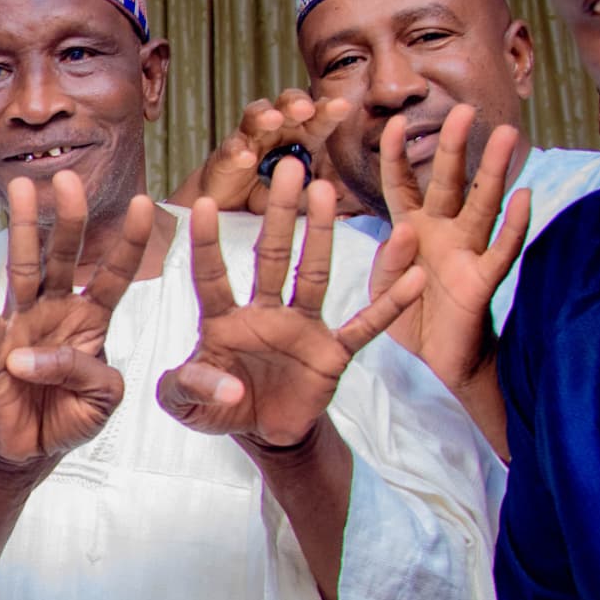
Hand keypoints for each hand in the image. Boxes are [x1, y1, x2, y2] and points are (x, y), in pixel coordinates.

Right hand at [0, 170, 152, 473]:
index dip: (129, 242)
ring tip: (22, 191)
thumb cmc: (70, 415)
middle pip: (65, 258)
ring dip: (23, 230)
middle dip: (69, 219)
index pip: (114, 275)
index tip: (145, 203)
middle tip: (69, 178)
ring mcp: (23, 327)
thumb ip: (89, 372)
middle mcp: (55, 312)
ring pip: (24, 271)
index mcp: (90, 320)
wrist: (34, 450)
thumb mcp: (104, 397)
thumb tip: (38, 357)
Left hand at [156, 160, 421, 447]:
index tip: (204, 203)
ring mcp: (302, 328)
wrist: (265, 433)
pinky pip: (365, 325)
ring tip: (325, 192)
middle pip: (272, 256)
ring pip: (313, 274)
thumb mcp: (186, 406)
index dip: (207, 244)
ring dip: (320, 235)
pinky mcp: (333, 352)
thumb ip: (188, 390)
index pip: (212, 277)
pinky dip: (389, 304)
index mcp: (222, 321)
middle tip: (288, 166)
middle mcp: (264, 313)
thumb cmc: (220, 406)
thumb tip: (228, 388)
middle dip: (280, 214)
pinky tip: (413, 277)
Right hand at [170, 90, 349, 214]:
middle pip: (286, 106)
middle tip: (305, 109)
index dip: (328, 110)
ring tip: (274, 119)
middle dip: (296, 103)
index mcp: (301, 137)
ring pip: (255, 117)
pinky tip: (247, 158)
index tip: (342, 106)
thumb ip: (316, 194)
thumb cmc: (269, 195)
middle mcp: (276, 132)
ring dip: (265, 115)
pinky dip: (238, 152)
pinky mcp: (225, 157)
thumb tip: (338, 193)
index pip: (318, 118)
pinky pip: (231, 150)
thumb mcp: (300, 196)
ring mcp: (249, 140)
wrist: (230, 210)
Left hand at [371, 104, 530, 391]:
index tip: (393, 121)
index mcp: (411, 229)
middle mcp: (441, 233)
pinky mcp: (483, 281)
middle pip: (448, 182)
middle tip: (464, 110)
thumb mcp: (382, 288)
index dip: (397, 154)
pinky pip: (502, 249)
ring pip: (482, 205)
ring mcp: (466, 253)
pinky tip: (524, 197)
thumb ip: (387, 261)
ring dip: (494, 172)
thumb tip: (403, 233)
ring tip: (507, 135)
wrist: (434, 364)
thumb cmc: (408, 318)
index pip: (401, 184)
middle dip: (454, 147)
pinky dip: (514, 225)